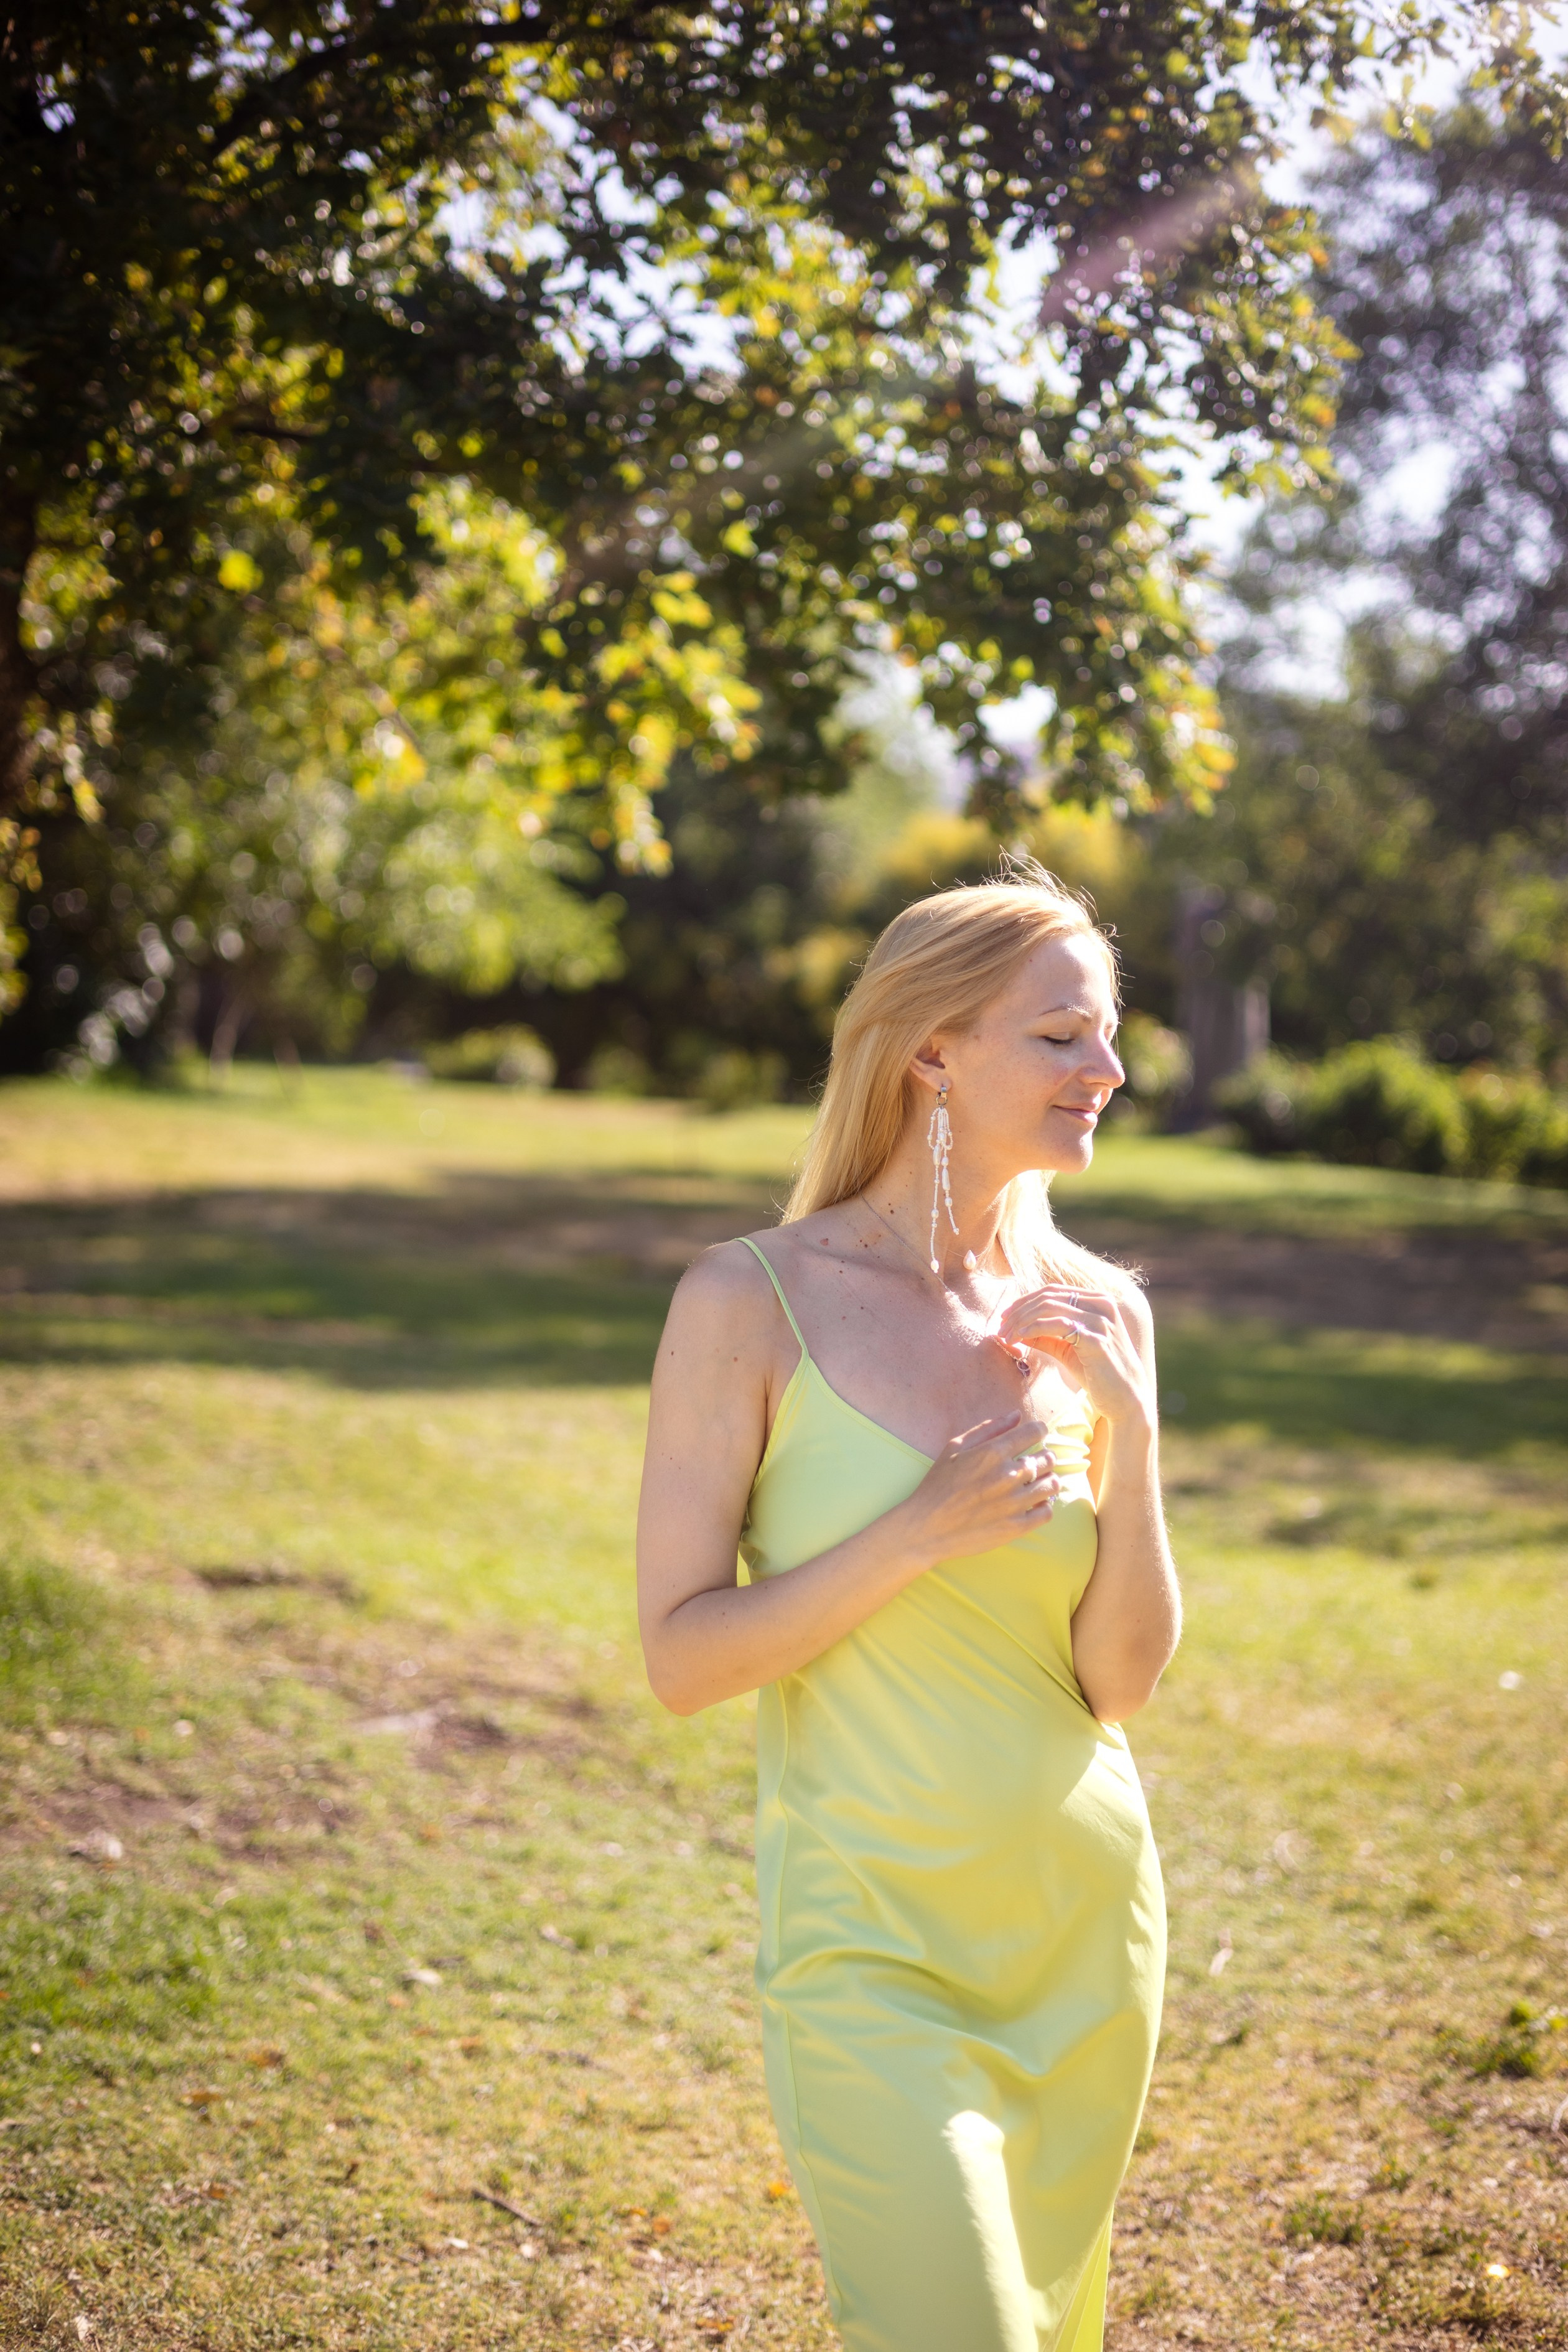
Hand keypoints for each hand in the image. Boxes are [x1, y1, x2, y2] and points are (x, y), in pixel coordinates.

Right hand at [901, 1411, 1061, 1565]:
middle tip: (1031, 1463)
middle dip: (1042, 1457)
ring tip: (1034, 1484)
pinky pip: (1047, 1512)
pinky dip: (1043, 1506)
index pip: (1035, 1432)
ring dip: (1046, 1481)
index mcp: (993, 1452)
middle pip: (1048, 1458)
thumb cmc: (938, 1485)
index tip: (1035, 1436)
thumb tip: (1017, 1415)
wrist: (926, 1528)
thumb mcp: (955, 1447)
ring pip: (1052, 1484)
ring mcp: (1015, 1503)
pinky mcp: (1017, 1526)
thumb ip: (989, 1428)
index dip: (1039, 1431)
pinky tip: (1031, 1504)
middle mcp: (1009, 1475)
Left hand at [994, 1286, 1154, 1428]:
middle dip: (1018, 1311)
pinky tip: (1020, 1339)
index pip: (1053, 1291)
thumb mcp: (1069, 1349)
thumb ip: (1046, 1336)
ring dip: (1021, 1321)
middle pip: (1048, 1297)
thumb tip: (1016, 1328)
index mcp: (1098, 1301)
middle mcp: (1102, 1305)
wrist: (1126, 1400)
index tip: (1004, 1317)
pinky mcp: (1097, 1339)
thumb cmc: (1098, 1374)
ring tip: (1005, 1336)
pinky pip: (1057, 1326)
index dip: (1024, 1301)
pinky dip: (1033, 1329)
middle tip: (999, 1327)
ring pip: (1049, 1308)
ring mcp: (1101, 1321)